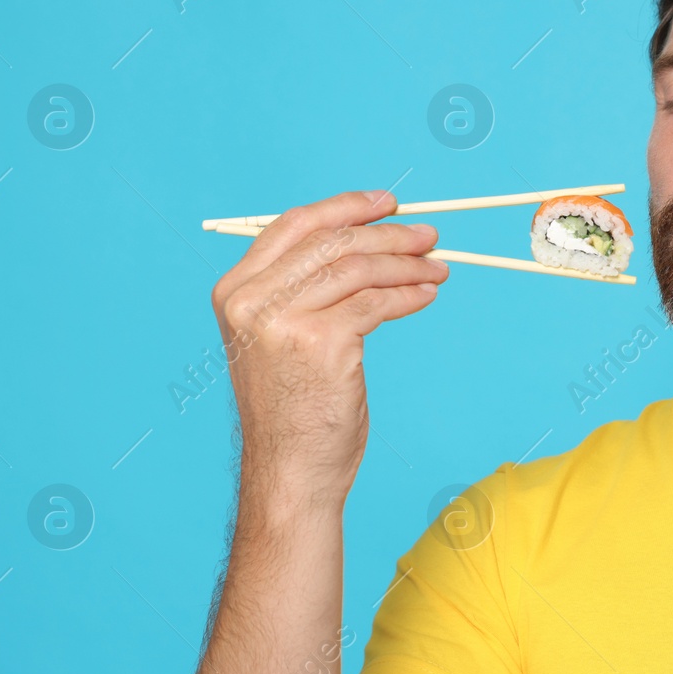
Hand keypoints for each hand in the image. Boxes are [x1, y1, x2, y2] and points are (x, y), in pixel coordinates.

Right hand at [210, 189, 448, 508]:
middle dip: (388, 234)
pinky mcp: (320, 343)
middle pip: (332, 241)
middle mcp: (251, 301)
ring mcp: (282, 321)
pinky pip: (376, 303)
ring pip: (358, 268)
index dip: (346, 207)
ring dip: (407, 264)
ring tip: (437, 268)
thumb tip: (366, 240)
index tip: (388, 204)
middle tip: (429, 235)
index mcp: (235, 290)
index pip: (294, 225)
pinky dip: (409, 295)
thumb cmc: (294, 406)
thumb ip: (303, 288)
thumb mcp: (281, 336)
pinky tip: (426, 295)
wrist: (291, 469)